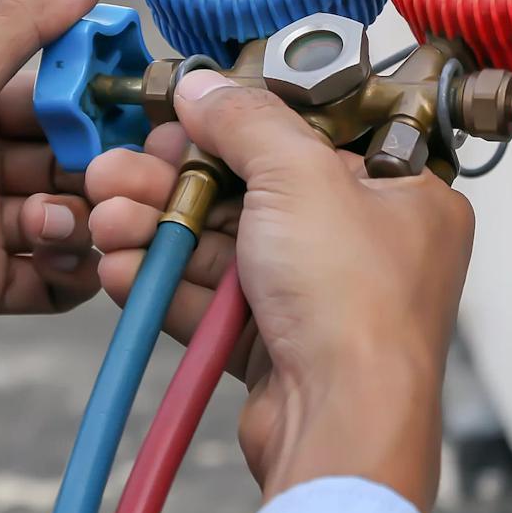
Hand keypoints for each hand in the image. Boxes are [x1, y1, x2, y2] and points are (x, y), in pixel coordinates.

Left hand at [0, 0, 109, 398]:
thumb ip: (19, 29)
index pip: (63, 94)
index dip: (107, 102)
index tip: (145, 112)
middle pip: (79, 161)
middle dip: (106, 173)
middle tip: (114, 186)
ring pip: (75, 220)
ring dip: (86, 226)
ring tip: (56, 233)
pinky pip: (54, 281)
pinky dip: (71, 278)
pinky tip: (60, 271)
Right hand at [86, 70, 474, 511]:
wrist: (342, 421)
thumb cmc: (359, 310)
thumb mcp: (301, 177)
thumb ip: (249, 123)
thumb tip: (208, 91)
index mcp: (404, 196)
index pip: (315, 139)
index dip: (244, 126)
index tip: (187, 118)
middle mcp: (368, 246)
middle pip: (258, 194)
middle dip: (178, 182)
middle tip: (122, 169)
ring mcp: (323, 298)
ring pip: (228, 248)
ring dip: (161, 229)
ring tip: (108, 215)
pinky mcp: (280, 345)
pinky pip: (216, 302)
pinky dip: (168, 284)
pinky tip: (123, 268)